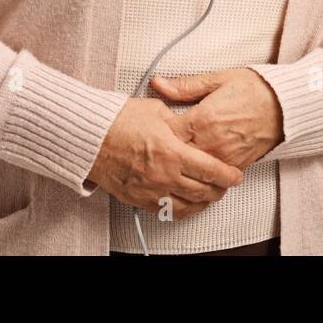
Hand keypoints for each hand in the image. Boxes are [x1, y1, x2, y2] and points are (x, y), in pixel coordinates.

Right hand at [87, 97, 242, 219]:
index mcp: (172, 151)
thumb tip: (189, 124)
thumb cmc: (117, 121)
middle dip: (219, 189)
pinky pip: (166, 211)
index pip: (211, 170)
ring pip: (187, 206)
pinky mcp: (138, 198)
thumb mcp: (156, 111)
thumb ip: (178, 121)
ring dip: (203, 202)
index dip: (228, 175)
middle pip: (203, 191)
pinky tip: (187, 203)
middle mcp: (164, 175)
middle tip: (226, 185)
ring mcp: (150, 190)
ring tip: (210, 195)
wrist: (88, 137)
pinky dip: (181, 209)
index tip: (235, 175)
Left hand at [150, 68, 283, 169]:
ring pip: (192, 170)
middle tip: (156, 148)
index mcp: (202, 118)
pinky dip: (200, 174)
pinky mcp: (234, 167)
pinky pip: (211, 177)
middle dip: (165, 152)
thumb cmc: (253, 89)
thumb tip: (157, 83)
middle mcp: (210, 142)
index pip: (166, 133)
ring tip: (172, 159)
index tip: (151, 129)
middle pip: (176, 156)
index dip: (155, 132)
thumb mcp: (218, 79)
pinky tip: (193, 168)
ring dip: (181, 165)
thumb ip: (185, 85)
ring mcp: (223, 158)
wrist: (286, 106)